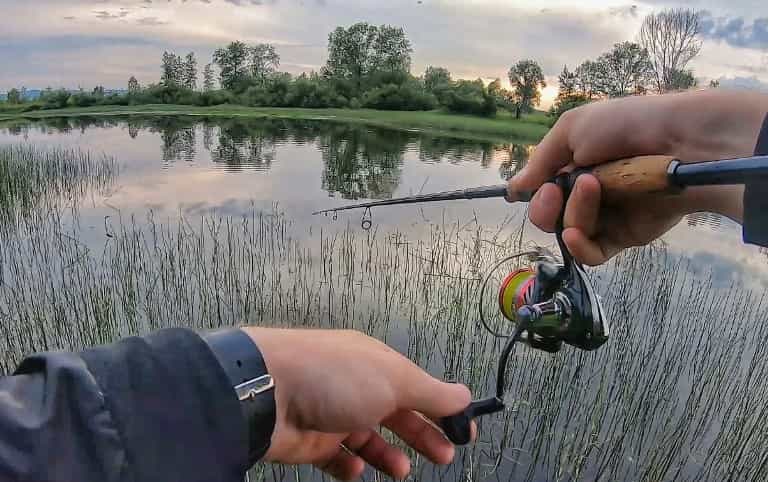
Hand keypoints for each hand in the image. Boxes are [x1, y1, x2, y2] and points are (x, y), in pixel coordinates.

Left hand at [242, 327, 471, 480]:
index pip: (418, 387)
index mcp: (377, 364)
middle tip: (443, 456)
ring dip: (388, 456)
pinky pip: (337, 458)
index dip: (442, 409)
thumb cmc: (334, 377)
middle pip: (397, 414)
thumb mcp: (394, 379)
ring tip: (400, 471)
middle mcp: (356, 386)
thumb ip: (432, 393)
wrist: (267, 392)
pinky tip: (356, 469)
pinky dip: (350, 466)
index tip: (463, 432)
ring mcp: (332, 413)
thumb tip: (465, 396)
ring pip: (368, 439)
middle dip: (421, 436)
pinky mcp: (311, 440)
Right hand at [508, 89, 767, 264]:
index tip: (538, 188)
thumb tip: (513, 189)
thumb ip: (540, 162)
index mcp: (574, 168)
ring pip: (568, 233)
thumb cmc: (625, 126)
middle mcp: (587, 195)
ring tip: (594, 188)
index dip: (535, 195)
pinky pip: (592, 253)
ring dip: (571, 213)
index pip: (542, 194)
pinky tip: (575, 235)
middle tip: (555, 191)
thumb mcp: (572, 129)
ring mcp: (606, 218)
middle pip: (549, 218)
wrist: (678, 141)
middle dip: (545, 207)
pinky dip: (578, 247)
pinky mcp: (625, 238)